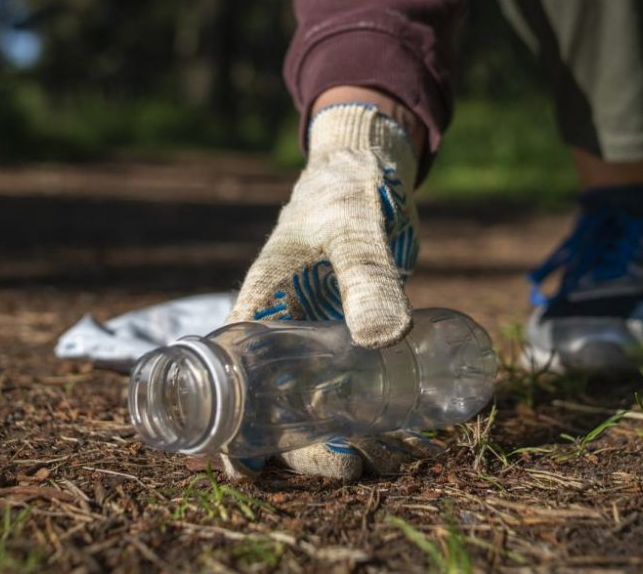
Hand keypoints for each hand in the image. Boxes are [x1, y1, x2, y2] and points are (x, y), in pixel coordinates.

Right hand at [221, 101, 437, 479]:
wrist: (371, 171)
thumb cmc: (345, 192)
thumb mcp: (353, 230)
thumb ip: (368, 276)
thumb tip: (384, 340)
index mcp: (261, 310)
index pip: (230, 382)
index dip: (231, 431)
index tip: (247, 471)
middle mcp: (285, 334)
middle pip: (281, 407)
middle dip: (307, 446)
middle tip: (351, 468)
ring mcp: (322, 339)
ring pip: (324, 404)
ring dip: (349, 437)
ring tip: (388, 461)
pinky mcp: (358, 337)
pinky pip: (362, 386)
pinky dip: (381, 414)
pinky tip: (412, 438)